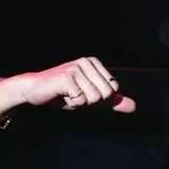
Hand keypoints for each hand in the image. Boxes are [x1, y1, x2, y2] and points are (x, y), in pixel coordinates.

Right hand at [19, 57, 135, 112]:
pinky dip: (71, 104)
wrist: (34, 91)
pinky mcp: (66, 77)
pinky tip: (61, 95)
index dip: (98, 99)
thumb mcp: (92, 98)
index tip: (82, 93)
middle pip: (105, 95)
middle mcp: (87, 62)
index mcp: (95, 63)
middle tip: (74, 95)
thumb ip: (112, 101)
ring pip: (94, 98)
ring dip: (80, 103)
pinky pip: (81, 101)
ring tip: (67, 95)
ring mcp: (76, 67)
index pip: (112, 90)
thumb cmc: (64, 94)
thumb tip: (134, 106)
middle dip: (90, 102)